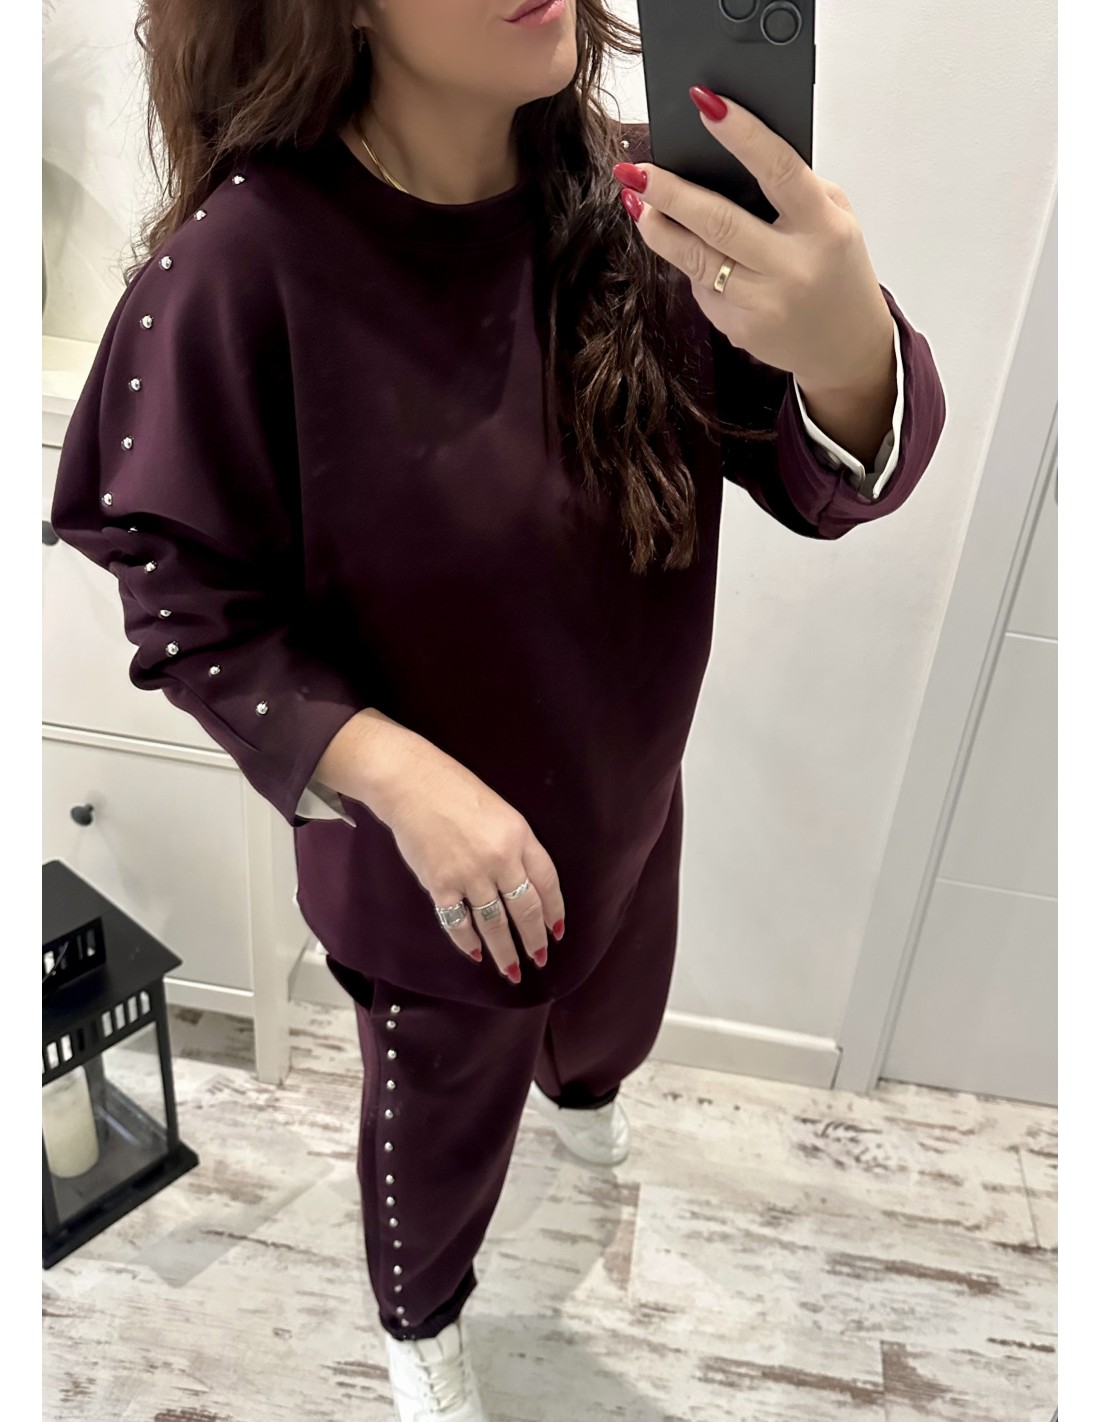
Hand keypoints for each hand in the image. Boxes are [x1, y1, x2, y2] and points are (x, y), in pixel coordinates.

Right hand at [381, 740, 565, 983]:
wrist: (411, 784)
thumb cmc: (455, 791)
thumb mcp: (501, 811)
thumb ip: (515, 846)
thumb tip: (523, 884)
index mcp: (519, 836)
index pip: (547, 882)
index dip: (554, 911)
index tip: (557, 931)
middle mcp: (499, 858)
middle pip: (525, 909)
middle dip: (534, 939)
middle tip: (539, 960)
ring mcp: (469, 874)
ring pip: (494, 923)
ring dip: (504, 951)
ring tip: (511, 970)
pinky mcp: (440, 884)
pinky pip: (458, 922)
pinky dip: (467, 942)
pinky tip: (475, 953)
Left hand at [614, 86, 894, 393]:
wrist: (844, 344)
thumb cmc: (835, 268)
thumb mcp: (834, 219)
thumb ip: (795, 189)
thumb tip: (728, 157)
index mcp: (823, 227)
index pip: (778, 170)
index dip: (741, 134)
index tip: (705, 103)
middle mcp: (792, 266)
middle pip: (719, 221)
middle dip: (671, 192)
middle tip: (636, 170)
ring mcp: (763, 302)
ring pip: (696, 258)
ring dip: (658, 227)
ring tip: (635, 200)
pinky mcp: (739, 328)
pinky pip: (703, 286)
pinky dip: (690, 263)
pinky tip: (684, 247)